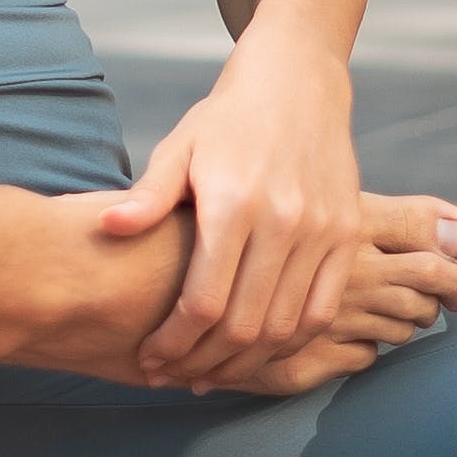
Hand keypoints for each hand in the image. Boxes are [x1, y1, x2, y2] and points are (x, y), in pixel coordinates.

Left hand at [96, 0, 456, 389]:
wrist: (298, 80)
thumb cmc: (227, 117)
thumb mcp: (179, 146)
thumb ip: (148, 196)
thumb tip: (108, 228)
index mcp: (233, 202)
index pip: (204, 301)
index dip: (175, 342)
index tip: (151, 358)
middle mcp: (284, 221)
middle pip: (245, 325)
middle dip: (204, 361)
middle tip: (175, 375)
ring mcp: (323, 231)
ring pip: (285, 326)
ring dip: (246, 361)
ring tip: (211, 371)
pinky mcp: (348, 234)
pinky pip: (322, 309)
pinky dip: (291, 341)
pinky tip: (259, 349)